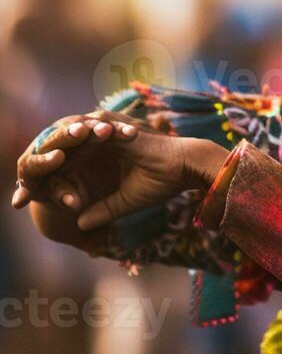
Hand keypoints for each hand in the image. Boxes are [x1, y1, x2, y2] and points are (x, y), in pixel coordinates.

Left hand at [14, 113, 228, 233]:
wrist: (184, 167)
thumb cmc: (163, 182)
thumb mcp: (126, 201)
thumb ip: (104, 209)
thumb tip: (79, 224)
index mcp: (112, 156)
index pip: (78, 162)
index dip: (59, 174)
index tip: (38, 190)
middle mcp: (109, 142)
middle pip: (71, 148)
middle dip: (49, 159)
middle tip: (25, 176)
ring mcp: (111, 133)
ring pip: (74, 137)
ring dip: (54, 146)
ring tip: (31, 160)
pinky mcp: (115, 129)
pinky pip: (86, 130)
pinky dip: (68, 137)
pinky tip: (50, 149)